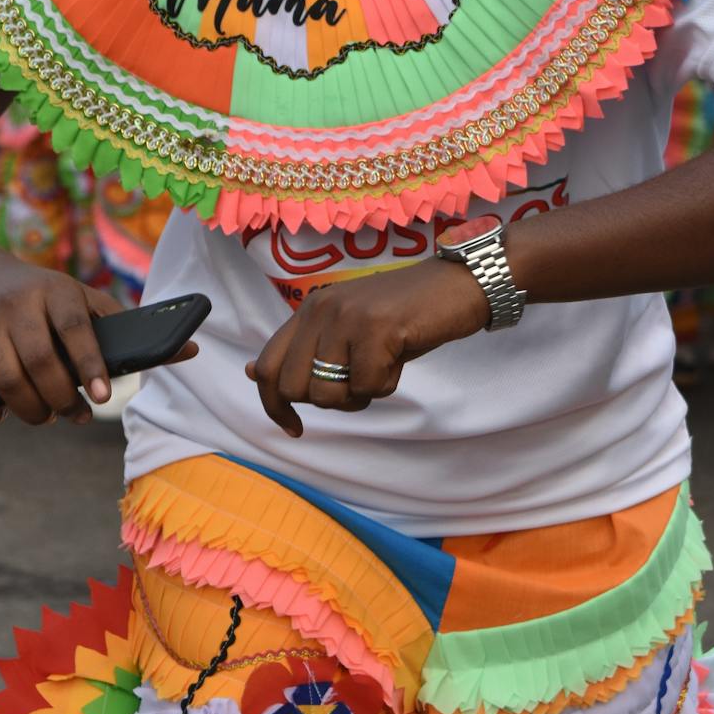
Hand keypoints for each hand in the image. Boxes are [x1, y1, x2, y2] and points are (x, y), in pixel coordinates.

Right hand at [0, 251, 124, 427]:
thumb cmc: (42, 298)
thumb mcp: (78, 294)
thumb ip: (115, 322)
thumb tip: (173, 350)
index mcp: (55, 291)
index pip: (75, 327)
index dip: (90, 364)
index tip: (102, 397)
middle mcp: (17, 305)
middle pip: (40, 362)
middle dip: (63, 400)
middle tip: (78, 415)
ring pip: (8, 382)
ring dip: (32, 412)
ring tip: (47, 415)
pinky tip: (5, 413)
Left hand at [246, 257, 488, 437]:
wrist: (458, 285)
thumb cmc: (406, 315)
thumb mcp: (349, 330)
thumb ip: (306, 350)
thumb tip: (254, 374)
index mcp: (309, 310)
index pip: (269, 367)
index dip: (274, 406)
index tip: (294, 428)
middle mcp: (320, 310)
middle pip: (294, 388)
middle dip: (328, 401)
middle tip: (362, 383)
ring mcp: (346, 317)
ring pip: (327, 394)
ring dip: (359, 394)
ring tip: (383, 367)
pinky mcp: (376, 328)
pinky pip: (368, 386)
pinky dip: (387, 385)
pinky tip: (400, 358)